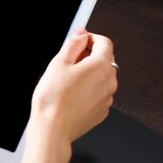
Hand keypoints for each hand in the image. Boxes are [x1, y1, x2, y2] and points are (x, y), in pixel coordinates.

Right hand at [29, 28, 117, 147]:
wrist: (53, 128)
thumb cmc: (53, 98)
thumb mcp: (59, 63)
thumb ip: (73, 44)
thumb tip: (82, 33)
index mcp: (100, 65)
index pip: (104, 42)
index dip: (90, 38)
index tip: (78, 41)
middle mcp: (109, 81)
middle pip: (106, 59)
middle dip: (90, 55)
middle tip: (70, 60)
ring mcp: (107, 97)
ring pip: (102, 77)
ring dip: (90, 73)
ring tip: (68, 79)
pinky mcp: (101, 110)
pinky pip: (99, 93)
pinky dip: (89, 89)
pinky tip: (72, 94)